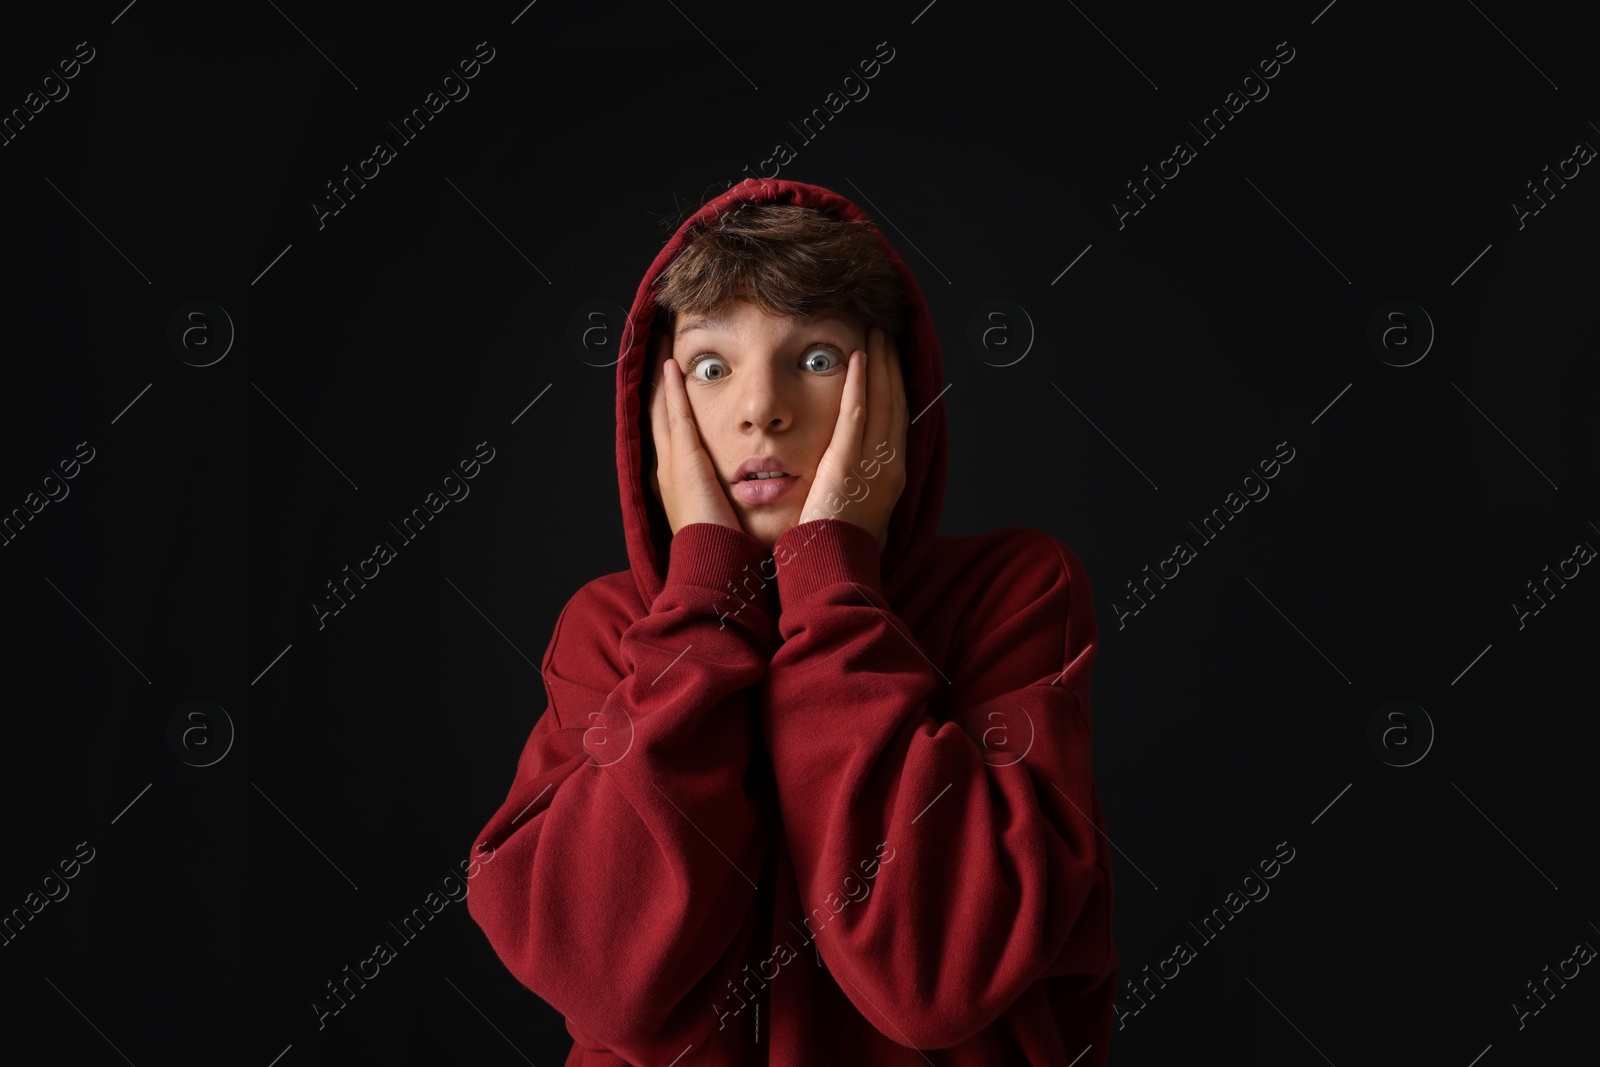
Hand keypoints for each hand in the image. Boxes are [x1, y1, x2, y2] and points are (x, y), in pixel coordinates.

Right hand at [647, 336, 742, 536]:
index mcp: (681, 482)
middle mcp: (669, 470)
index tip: (671, 378)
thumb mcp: (729, 515)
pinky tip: (671, 365)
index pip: (672, 433)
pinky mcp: (683, 463)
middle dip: (658, 384)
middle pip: (658, 415)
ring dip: (661, 378)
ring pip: (661, 410)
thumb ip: (735, 496)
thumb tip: (755, 488)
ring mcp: (672, 465)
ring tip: (659, 346)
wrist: (717, 566)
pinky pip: (675, 417)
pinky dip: (671, 390)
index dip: (669, 404)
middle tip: (656, 351)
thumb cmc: (729, 548)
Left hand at [796, 326, 907, 552]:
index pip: (898, 422)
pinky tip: (857, 359)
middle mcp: (891, 466)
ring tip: (874, 335)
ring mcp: (873, 463)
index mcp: (892, 477)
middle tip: (886, 337)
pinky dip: (859, 384)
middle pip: (896, 404)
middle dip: (892, 368)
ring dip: (878, 365)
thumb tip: (851, 480)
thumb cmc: (836, 547)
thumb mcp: (856, 512)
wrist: (832, 569)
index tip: (890, 364)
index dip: (896, 389)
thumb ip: (856, 488)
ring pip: (882, 403)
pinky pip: (857, 413)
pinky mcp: (849, 462)